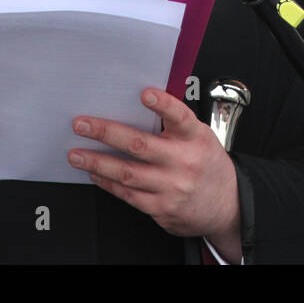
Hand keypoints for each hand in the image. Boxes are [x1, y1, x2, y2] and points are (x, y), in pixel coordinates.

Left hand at [68, 88, 241, 261]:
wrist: (227, 206)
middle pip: (140, 145)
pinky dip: (108, 183)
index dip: (163, 105)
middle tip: (81, 125)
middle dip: (106, 133)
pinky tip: (95, 174)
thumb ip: (176, 124)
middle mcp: (184, 162)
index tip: (145, 94)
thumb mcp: (201, 137)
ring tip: (76, 155)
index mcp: (195, 138)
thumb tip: (139, 103)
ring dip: (97, 162)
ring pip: (128, 173)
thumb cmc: (207, 164)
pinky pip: (128, 195)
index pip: (180, 117)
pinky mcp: (162, 208)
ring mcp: (172, 188)